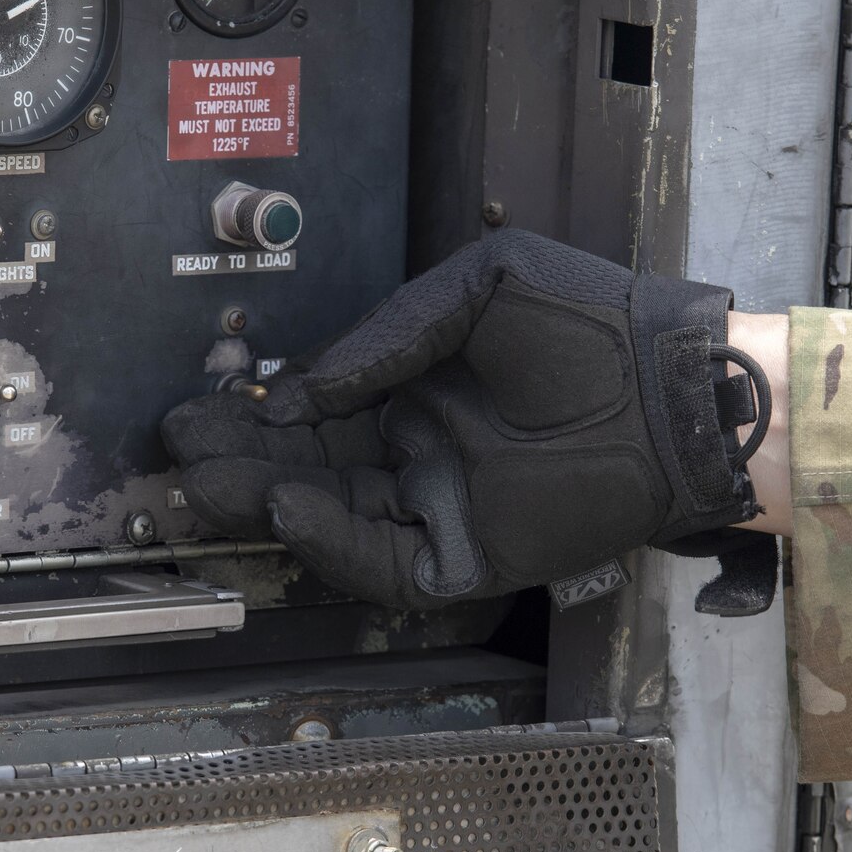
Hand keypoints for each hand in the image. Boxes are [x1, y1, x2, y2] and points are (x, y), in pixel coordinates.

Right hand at [163, 229, 773, 610]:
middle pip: (306, 469)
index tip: (200, 408)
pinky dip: (335, 542)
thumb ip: (388, 333)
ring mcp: (442, 507)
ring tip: (208, 486)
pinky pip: (387, 562)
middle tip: (177, 455)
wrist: (673, 389)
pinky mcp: (471, 555)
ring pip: (332, 518)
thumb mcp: (479, 289)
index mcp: (415, 391)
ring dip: (268, 502)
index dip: (256, 414)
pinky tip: (291, 508)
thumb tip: (307, 388)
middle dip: (239, 463)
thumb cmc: (592, 323)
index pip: (315, 413)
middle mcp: (418, 453)